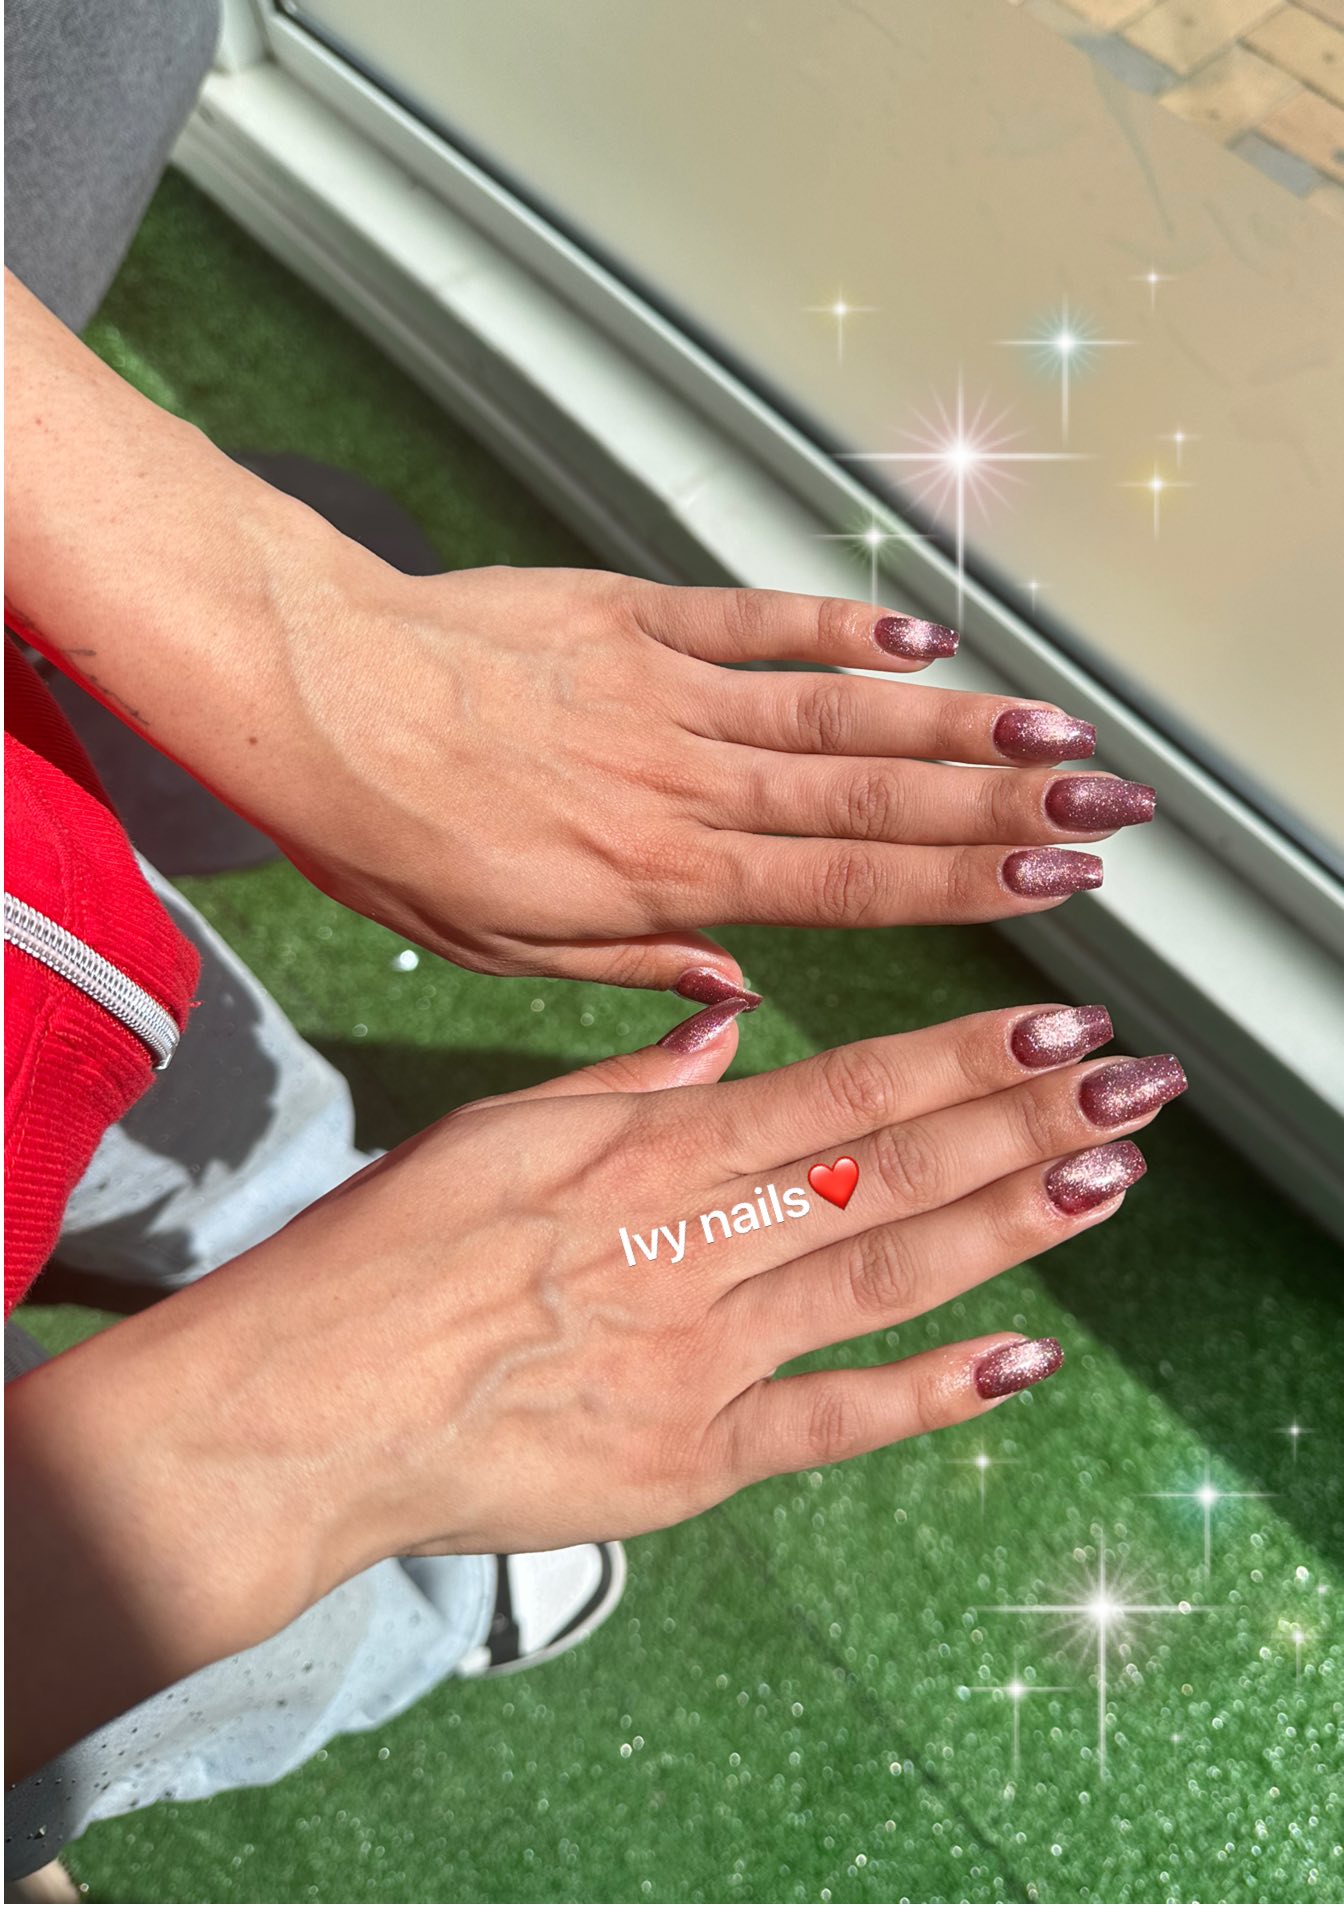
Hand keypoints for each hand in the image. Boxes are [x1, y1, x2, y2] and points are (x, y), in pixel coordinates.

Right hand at [8, 1000, 1184, 1769]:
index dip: (961, 1060)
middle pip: (892, 1176)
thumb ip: (624, 1082)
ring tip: (1105, 1184)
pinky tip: (1016, 1363)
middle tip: (1133, 1090)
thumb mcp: (495, 1129)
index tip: (1055, 1026)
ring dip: (1007, 1229)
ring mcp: (703, 1359)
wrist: (305, 1411)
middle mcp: (694, 1247)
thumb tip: (724, 1031)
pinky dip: (926, 1397)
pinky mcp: (690, 1460)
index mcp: (647, 1156)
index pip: (840, 1093)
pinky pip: (830, 1424)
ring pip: (886, 1280)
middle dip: (1024, 1125)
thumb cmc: (380, 1259)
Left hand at [259, 559, 1147, 992]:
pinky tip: (924, 635)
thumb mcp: (495, 948)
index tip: (1059, 883)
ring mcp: (662, 693)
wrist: (308, 696)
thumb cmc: (390, 838)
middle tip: (1112, 806)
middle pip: (871, 797)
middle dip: (1005, 804)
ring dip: (956, 719)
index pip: (841, 888)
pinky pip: (752, 619)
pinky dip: (840, 624)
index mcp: (654, 880)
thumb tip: (740, 1004)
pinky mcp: (630, 615)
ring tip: (1059, 729)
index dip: (961, 883)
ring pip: (835, 711)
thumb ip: (631, 976)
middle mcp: (681, 785)